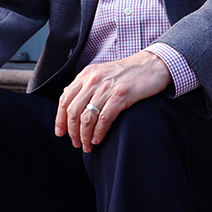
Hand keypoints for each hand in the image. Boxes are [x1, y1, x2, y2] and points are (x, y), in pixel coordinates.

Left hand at [54, 50, 170, 152]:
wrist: (151, 65)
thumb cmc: (127, 72)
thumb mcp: (101, 73)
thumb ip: (85, 84)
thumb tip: (67, 96)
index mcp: (86, 75)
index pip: (64, 99)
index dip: (60, 119)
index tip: (60, 133)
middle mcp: (93, 80)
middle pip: (73, 111)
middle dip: (72, 132)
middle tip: (76, 144)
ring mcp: (106, 88)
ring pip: (87, 118)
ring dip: (84, 136)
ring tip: (87, 146)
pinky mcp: (121, 95)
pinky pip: (104, 119)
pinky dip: (99, 133)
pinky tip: (98, 140)